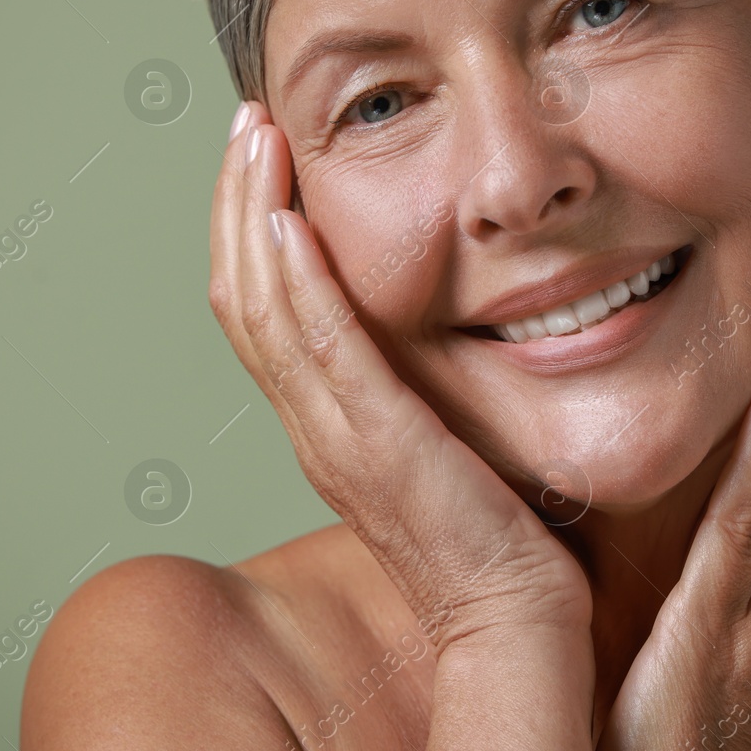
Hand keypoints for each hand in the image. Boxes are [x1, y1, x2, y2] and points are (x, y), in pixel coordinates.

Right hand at [208, 100, 590, 649]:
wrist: (512, 625)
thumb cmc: (492, 540)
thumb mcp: (438, 443)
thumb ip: (414, 388)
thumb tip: (429, 328)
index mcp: (324, 422)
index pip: (261, 309)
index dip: (249, 229)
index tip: (262, 158)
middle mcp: (312, 426)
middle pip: (243, 297)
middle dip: (237, 202)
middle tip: (245, 125)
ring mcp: (336, 438)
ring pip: (265, 311)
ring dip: (255, 217)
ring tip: (257, 140)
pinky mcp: (380, 446)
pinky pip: (322, 351)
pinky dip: (299, 281)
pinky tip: (291, 221)